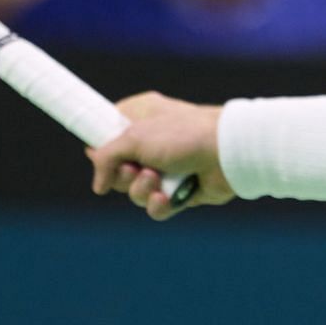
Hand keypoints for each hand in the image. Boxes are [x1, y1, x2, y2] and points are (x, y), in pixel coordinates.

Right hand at [86, 91, 234, 219]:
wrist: (228, 153)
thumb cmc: (183, 135)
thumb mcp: (134, 138)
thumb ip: (106, 158)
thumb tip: (99, 185)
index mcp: (141, 117)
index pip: (109, 131)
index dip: (101, 146)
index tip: (96, 153)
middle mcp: (152, 142)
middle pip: (118, 169)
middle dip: (122, 176)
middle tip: (132, 170)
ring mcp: (167, 167)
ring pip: (136, 191)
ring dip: (141, 190)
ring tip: (157, 180)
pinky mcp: (181, 190)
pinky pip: (157, 207)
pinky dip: (159, 205)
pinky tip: (167, 198)